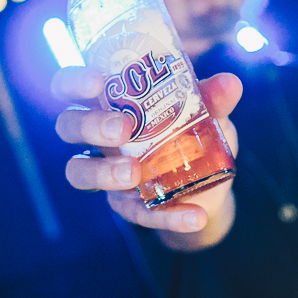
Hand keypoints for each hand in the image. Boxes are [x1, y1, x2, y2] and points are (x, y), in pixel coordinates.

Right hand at [51, 66, 241, 239]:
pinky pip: (136, 213)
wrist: (209, 186)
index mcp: (109, 102)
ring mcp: (106, 173)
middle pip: (67, 126)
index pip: (69, 86)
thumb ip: (213, 99)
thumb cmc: (192, 134)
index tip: (97, 82)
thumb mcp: (207, 114)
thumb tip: (229, 83)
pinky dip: (167, 216)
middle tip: (121, 128)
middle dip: (90, 125)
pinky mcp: (126, 206)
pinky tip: (194, 216)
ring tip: (134, 173)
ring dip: (104, 172)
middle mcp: (98, 137)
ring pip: (79, 172)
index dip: (73, 82)